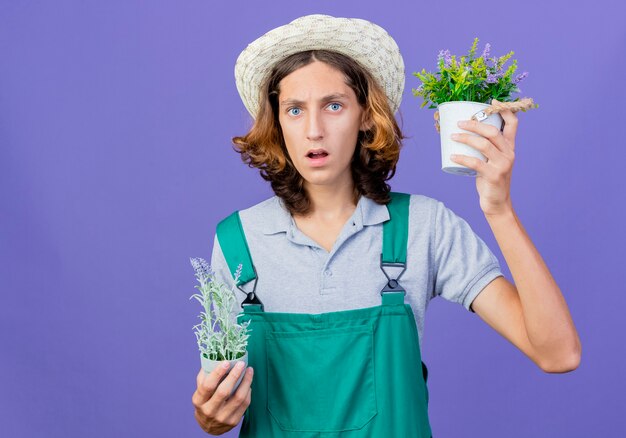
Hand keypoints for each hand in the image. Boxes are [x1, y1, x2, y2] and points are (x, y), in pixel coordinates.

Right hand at [191, 361, 253, 434]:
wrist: (209, 426)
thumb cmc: (205, 403)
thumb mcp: (201, 392)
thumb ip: (205, 376)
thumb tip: (213, 358)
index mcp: (199, 401)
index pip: (208, 386)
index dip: (217, 373)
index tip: (226, 362)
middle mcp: (209, 411)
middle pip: (224, 391)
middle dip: (234, 375)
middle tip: (241, 364)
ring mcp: (222, 417)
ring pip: (238, 398)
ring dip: (246, 382)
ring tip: (249, 370)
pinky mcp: (233, 421)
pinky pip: (244, 404)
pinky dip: (248, 391)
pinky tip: (248, 383)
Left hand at [449, 98, 517, 215]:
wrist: (497, 203)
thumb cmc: (491, 180)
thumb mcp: (493, 161)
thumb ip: (486, 149)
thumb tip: (464, 134)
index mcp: (510, 148)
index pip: (513, 124)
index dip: (504, 111)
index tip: (492, 101)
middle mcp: (509, 154)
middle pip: (493, 132)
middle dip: (475, 124)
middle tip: (459, 123)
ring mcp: (502, 165)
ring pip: (484, 145)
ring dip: (466, 138)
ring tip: (452, 136)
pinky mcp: (494, 176)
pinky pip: (475, 163)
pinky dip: (462, 158)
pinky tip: (452, 156)